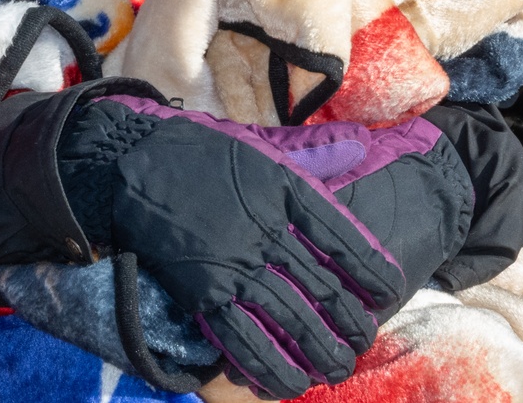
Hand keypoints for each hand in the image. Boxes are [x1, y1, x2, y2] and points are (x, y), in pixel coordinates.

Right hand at [58, 96, 472, 399]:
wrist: (136, 160)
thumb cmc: (202, 151)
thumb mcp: (262, 144)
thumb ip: (316, 153)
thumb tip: (366, 146)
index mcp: (286, 190)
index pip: (346, 239)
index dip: (372, 271)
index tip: (386, 291)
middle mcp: (266, 231)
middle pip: (326, 290)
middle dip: (351, 326)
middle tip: (359, 344)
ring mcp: (235, 264)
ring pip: (292, 322)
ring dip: (320, 354)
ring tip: (334, 370)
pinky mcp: (203, 291)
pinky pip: (244, 340)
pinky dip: (270, 368)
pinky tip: (287, 384)